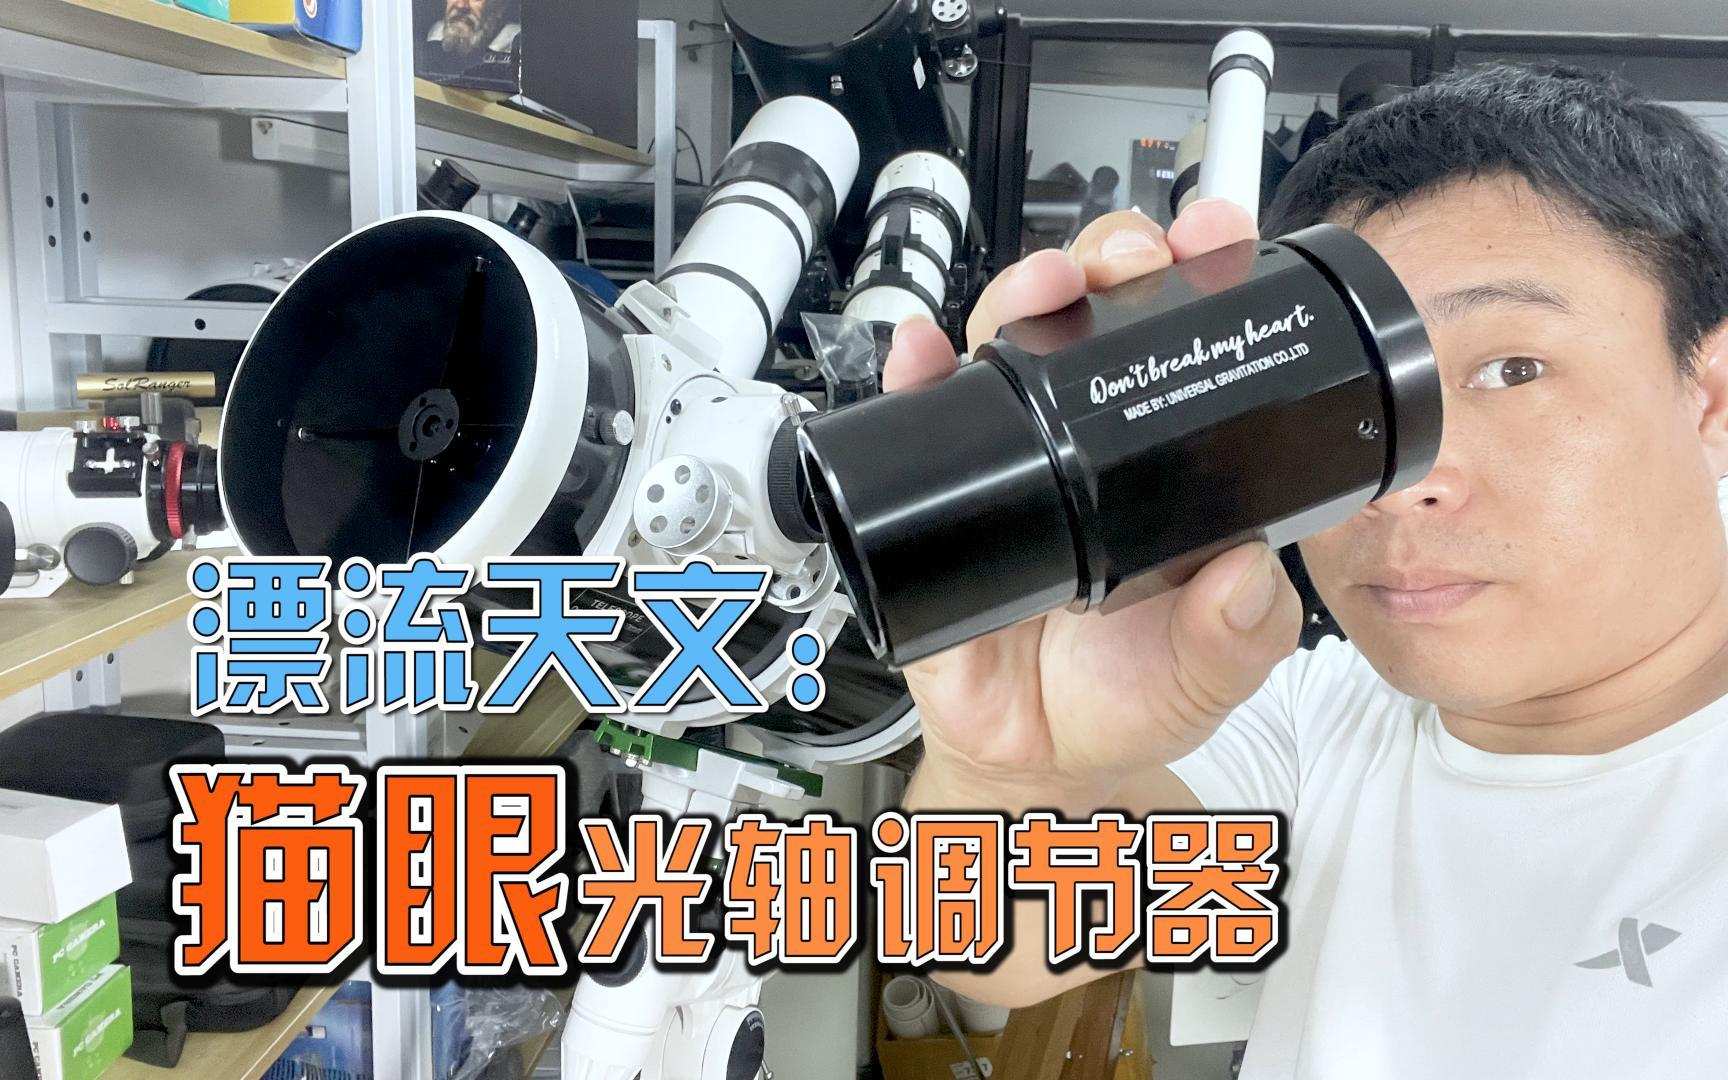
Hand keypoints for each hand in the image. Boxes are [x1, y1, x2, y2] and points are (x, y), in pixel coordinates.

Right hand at [885, 202, 1303, 798]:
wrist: (1038, 758)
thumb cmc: (1130, 698)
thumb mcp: (1211, 672)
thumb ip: (1240, 634)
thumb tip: (1246, 573)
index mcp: (1165, 464)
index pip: (1183, 347)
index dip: (1200, 279)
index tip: (1217, 239)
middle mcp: (1085, 445)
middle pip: (1091, 319)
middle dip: (1111, 263)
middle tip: (1130, 257)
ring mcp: (1008, 462)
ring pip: (1006, 348)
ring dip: (1022, 296)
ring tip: (1045, 286)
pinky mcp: (937, 497)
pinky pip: (914, 425)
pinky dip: (911, 376)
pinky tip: (919, 349)